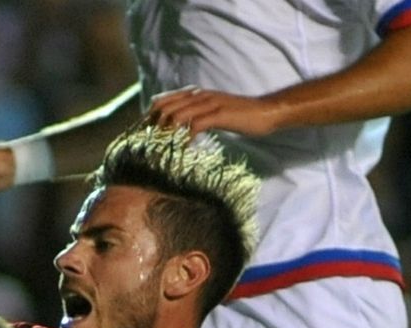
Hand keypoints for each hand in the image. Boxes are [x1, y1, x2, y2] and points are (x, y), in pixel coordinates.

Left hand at [146, 86, 282, 138]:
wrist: (267, 112)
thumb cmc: (243, 116)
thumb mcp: (216, 113)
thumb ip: (199, 115)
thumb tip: (183, 128)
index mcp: (195, 94)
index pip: (163, 101)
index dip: (149, 118)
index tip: (144, 137)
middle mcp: (198, 95)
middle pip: (164, 107)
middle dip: (152, 127)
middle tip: (147, 147)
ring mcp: (208, 104)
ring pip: (176, 115)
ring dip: (166, 134)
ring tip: (161, 150)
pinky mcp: (219, 114)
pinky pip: (194, 125)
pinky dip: (185, 139)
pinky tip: (183, 151)